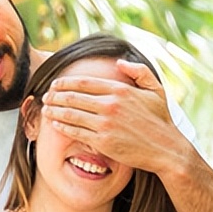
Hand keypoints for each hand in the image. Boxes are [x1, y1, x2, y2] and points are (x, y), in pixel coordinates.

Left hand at [41, 59, 186, 174]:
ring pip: (71, 114)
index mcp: (120, 90)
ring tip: (45, 109)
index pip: (84, 82)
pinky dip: (62, 126)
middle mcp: (110, 104)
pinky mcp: (103, 141)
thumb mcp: (156, 90)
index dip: (66, 82)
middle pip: (73, 97)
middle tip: (45, 96)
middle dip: (55, 95)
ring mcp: (105, 123)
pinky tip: (55, 124)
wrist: (167, 149)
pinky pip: (76, 131)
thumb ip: (139, 72)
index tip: (55, 83)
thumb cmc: (161, 120)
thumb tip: (119, 62)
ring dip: (54, 110)